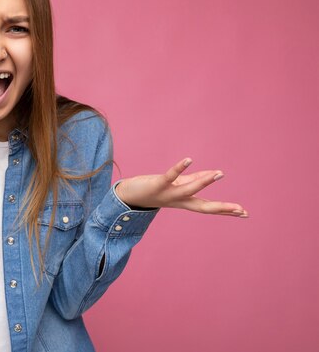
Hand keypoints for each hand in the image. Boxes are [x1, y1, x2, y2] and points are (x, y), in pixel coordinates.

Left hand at [115, 158, 247, 217]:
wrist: (130, 196)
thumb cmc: (156, 189)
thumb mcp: (178, 185)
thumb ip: (194, 179)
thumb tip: (212, 174)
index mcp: (186, 202)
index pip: (209, 208)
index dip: (226, 211)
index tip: (245, 213)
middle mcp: (179, 201)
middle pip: (203, 207)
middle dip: (222, 208)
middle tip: (240, 209)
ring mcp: (169, 194)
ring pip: (190, 189)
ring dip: (204, 182)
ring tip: (219, 174)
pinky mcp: (158, 184)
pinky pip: (171, 176)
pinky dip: (180, 168)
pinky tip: (188, 160)